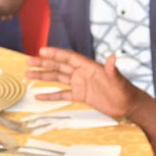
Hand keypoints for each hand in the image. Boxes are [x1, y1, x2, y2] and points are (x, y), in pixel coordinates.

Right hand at [25, 47, 142, 118]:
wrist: (127, 104)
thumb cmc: (123, 90)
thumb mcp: (117, 80)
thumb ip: (112, 69)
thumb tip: (113, 58)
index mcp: (88, 66)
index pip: (68, 58)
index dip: (55, 54)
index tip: (41, 51)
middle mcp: (82, 73)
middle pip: (59, 66)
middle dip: (43, 63)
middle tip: (28, 60)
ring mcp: (80, 84)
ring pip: (58, 78)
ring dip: (43, 76)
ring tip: (28, 75)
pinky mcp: (80, 96)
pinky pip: (62, 94)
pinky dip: (51, 95)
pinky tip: (39, 96)